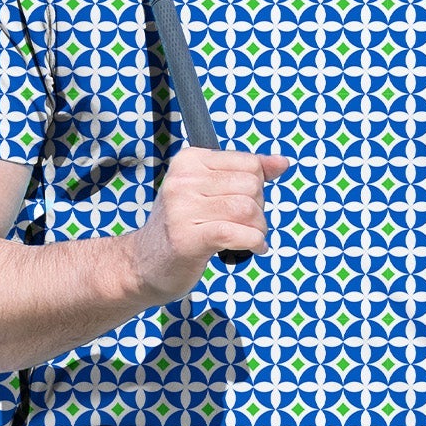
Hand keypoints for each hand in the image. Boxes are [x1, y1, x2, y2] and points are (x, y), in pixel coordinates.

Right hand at [127, 146, 289, 300]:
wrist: (143, 264)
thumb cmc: (181, 227)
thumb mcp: (209, 191)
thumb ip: (246, 174)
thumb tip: (282, 163)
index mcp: (189, 161)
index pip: (250, 164)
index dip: (258, 187)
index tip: (244, 204)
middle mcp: (183, 180)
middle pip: (252, 186)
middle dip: (259, 210)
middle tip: (245, 225)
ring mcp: (182, 209)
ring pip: (248, 210)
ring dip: (258, 229)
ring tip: (249, 239)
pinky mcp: (187, 239)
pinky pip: (236, 234)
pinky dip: (254, 243)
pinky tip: (253, 249)